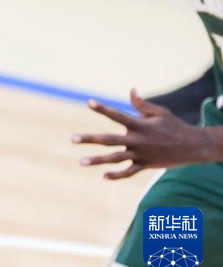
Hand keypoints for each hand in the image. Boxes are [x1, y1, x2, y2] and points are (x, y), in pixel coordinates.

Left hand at [73, 89, 214, 179]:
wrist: (194, 146)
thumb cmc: (174, 125)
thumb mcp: (159, 112)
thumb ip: (141, 104)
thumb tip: (131, 90)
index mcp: (139, 125)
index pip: (117, 115)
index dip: (103, 109)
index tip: (89, 102)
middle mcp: (137, 140)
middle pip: (109, 140)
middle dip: (90, 139)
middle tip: (72, 139)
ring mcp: (141, 154)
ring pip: (116, 158)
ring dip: (98, 160)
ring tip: (81, 161)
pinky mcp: (145, 165)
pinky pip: (129, 172)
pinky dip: (117, 175)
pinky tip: (104, 175)